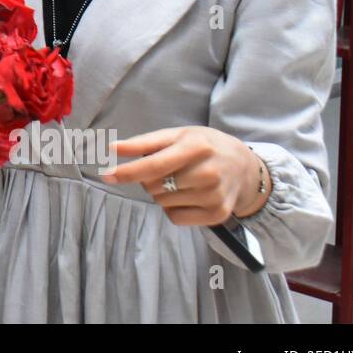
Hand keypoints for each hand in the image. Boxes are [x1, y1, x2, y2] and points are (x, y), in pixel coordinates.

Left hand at [102, 126, 267, 225]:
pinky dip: (172, 209)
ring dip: (161, 193)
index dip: (128, 171)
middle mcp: (208, 173)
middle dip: (149, 178)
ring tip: (182, 180)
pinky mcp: (216, 215)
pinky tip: (187, 196)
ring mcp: (214, 196)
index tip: (107, 175)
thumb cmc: (204, 147)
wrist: (245, 168)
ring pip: (162, 202)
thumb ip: (144, 142)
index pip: (154, 164)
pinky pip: (174, 217)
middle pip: (154, 185)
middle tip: (167, 169)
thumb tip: (112, 148)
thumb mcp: (178, 135)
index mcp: (196, 147)